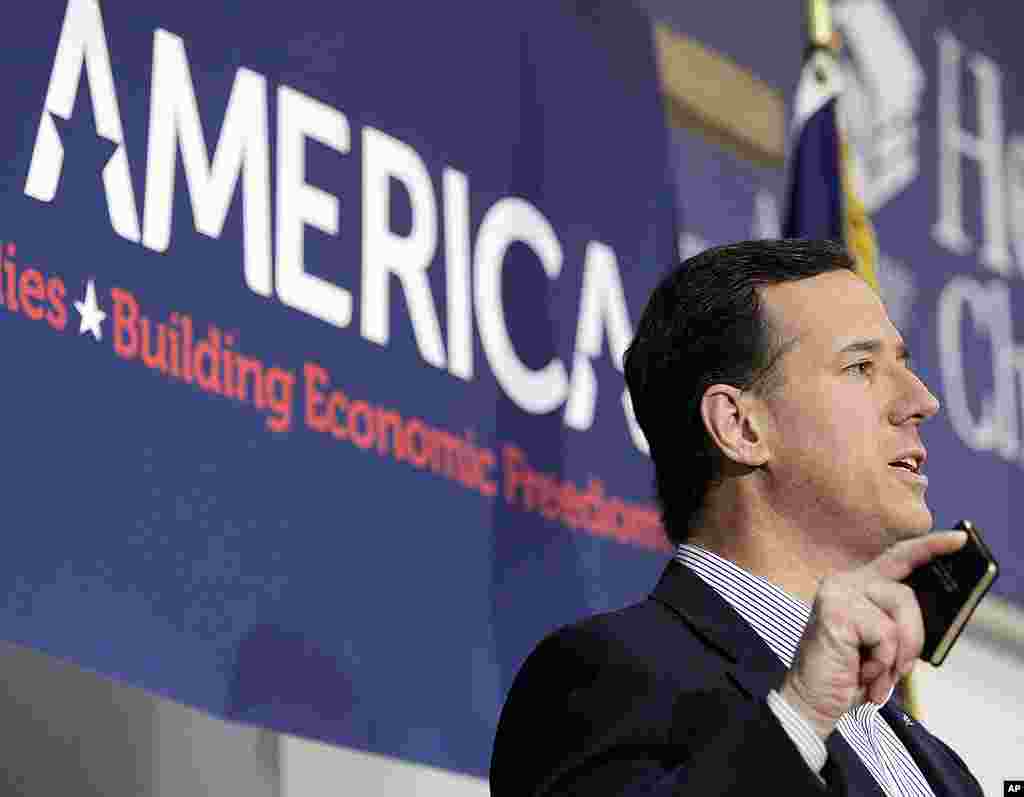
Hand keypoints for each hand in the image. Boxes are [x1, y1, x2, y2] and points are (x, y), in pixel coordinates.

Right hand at [779, 530, 966, 738]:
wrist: (813, 702)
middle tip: (900, 670)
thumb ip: (902, 622)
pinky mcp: (835, 611)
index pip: (898, 558)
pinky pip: (885, 633)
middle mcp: (844, 582)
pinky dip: (881, 661)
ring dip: (896, 653)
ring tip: (873, 672)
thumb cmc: (849, 675)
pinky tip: (860, 671)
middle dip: (912, 637)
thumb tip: (938, 612)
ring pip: (898, 611)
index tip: (960, 538)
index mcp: (857, 586)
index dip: (930, 547)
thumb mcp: (884, 645)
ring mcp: (837, 592)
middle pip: (905, 593)